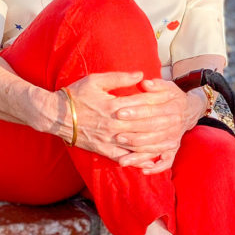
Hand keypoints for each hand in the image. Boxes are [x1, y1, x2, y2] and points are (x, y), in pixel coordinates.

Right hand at [61, 74, 200, 171]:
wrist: (55, 116)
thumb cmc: (75, 95)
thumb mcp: (95, 80)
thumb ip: (119, 78)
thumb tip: (141, 75)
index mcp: (113, 106)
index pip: (142, 103)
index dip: (159, 101)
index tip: (173, 98)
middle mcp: (114, 125)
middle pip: (144, 124)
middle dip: (163, 122)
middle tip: (179, 120)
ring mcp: (109, 139)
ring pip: (138, 143)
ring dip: (156, 143)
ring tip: (172, 142)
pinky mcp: (104, 150)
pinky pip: (125, 157)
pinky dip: (139, 159)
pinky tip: (151, 159)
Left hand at [112, 78, 201, 172]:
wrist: (189, 111)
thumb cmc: (171, 97)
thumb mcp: (167, 87)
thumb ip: (156, 85)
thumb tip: (145, 83)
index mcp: (172, 108)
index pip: (151, 110)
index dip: (135, 112)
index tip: (119, 112)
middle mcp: (174, 125)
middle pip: (152, 131)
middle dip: (133, 134)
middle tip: (117, 136)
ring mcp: (174, 139)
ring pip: (155, 148)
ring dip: (139, 154)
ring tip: (123, 158)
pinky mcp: (173, 150)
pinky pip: (166, 162)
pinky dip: (156, 168)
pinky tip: (144, 171)